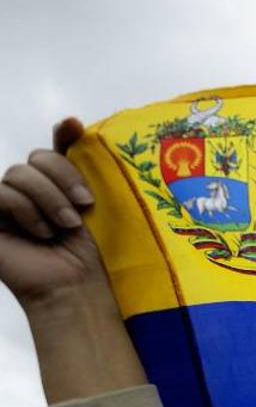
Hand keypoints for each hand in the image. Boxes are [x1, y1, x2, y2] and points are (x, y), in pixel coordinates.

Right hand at [0, 118, 103, 308]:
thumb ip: (85, 167)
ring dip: (48, 199)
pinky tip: (41, 233)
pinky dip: (25, 210)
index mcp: (60, 188)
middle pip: (36, 157)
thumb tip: (70, 119)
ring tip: (65, 227)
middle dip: (62, 178)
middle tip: (84, 206)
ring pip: (18, 173)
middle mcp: (32, 193)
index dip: (63, 134)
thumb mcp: (96, 206)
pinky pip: (0, 193)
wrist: (78, 288)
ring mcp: (8, 205)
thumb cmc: (94, 254)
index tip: (74, 127)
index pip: (56, 149)